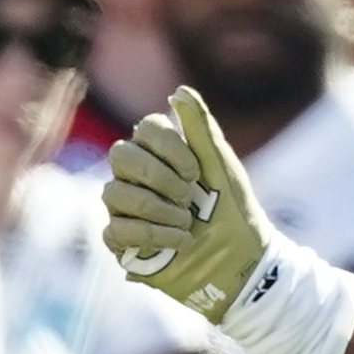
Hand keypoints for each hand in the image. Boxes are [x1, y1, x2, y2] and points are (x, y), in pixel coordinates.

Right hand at [104, 92, 286, 327]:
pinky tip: (181, 243)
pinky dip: (152, 235)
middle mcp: (136, 178)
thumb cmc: (232, 211)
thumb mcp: (221, 165)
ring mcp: (126, 209)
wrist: (240, 263)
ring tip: (187, 224)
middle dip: (157, 176)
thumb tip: (179, 91)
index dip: (168, 147)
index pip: (145, 129)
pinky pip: (115, 229)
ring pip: (113, 193)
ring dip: (156, 208)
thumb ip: (200, 127)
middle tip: (188, 197)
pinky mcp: (123, 243)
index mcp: (160, 154)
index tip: (196, 172)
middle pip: (120, 156)